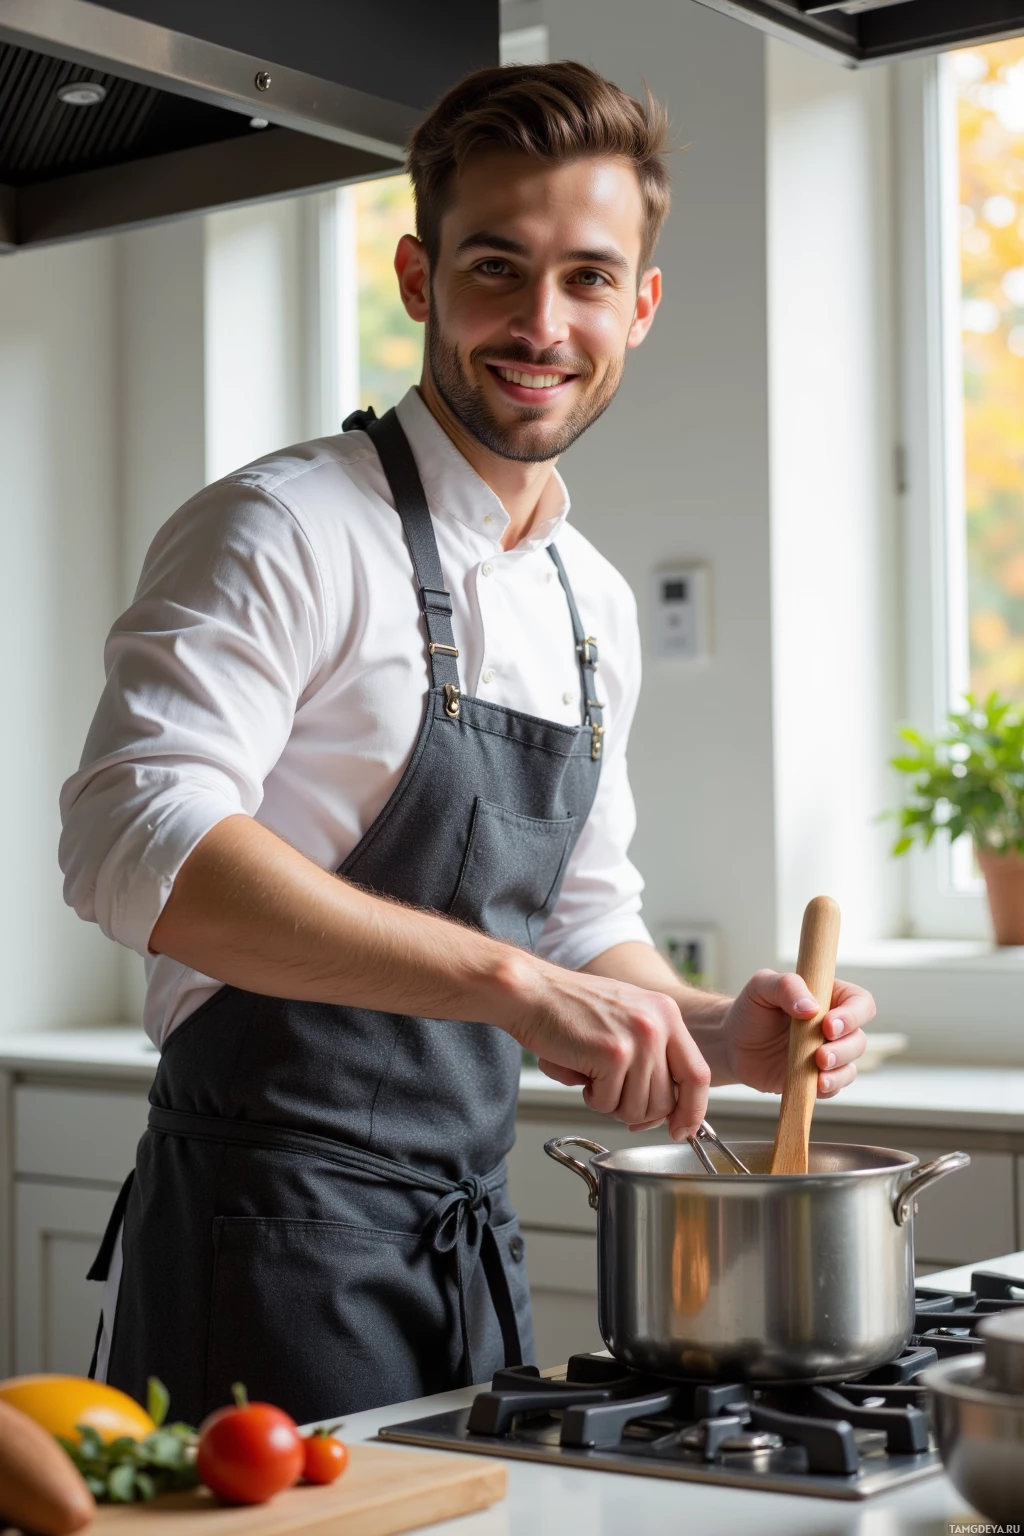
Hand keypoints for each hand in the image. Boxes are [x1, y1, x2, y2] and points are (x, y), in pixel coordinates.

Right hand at [509, 959, 711, 1140]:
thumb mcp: (627, 1016)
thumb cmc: (570, 1006)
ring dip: (610, 1104)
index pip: (698, 1075)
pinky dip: (591, 1097)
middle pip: (666, 1101)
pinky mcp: (612, 1054)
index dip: (691, 1111)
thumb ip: (653, 1053)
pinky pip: (608, 1103)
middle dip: (638, 1112)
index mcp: (667, 1013)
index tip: (680, 1129)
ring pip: (638, 1109)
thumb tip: (668, 1108)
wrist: (531, 991)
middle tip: (611, 1094)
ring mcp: (638, 1039)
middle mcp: (659, 1025)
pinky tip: (579, 1071)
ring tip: (592, 1075)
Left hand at [723, 969, 873, 1097]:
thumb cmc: (750, 1009)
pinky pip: (835, 1086)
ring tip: (818, 1074)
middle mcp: (833, 1027)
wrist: (732, 1044)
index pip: (859, 1002)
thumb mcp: (761, 986)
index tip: (829, 1024)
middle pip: (858, 1038)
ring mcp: (827, 1054)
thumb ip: (786, 986)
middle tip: (821, 1055)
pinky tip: (816, 1086)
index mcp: (828, 997)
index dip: (853, 1014)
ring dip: (838, 1070)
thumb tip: (810, 1007)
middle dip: (845, 1048)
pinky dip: (830, 1087)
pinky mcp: (817, 1078)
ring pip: (851, 1064)